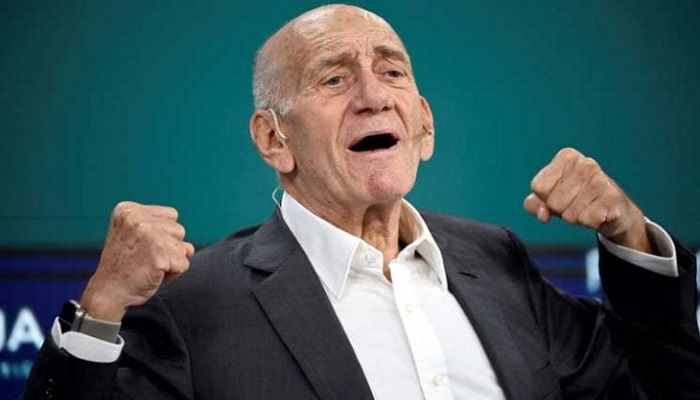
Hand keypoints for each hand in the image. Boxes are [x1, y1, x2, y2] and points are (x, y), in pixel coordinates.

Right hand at [80, 201, 194, 321]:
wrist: (108, 293)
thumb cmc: (124, 267)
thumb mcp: (132, 235)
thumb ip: (156, 226)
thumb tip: (188, 245)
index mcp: (129, 210)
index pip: (171, 215)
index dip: (163, 235)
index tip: (141, 247)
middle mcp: (138, 219)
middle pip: (179, 230)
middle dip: (169, 248)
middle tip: (145, 259)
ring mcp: (149, 236)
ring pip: (184, 248)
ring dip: (172, 261)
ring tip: (149, 267)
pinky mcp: (159, 254)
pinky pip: (184, 264)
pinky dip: (174, 274)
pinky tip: (153, 276)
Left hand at [523, 148, 652, 252]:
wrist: (613, 209)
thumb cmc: (577, 199)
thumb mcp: (549, 197)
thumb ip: (534, 204)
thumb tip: (543, 214)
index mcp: (567, 157)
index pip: (538, 187)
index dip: (545, 198)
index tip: (560, 194)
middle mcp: (585, 164)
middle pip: (553, 202)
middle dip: (561, 210)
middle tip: (576, 203)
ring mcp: (601, 180)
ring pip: (569, 214)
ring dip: (575, 217)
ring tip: (588, 207)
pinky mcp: (612, 198)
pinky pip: (586, 220)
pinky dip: (589, 222)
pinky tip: (599, 213)